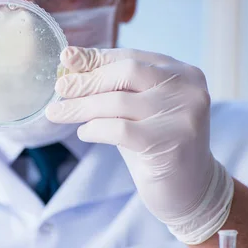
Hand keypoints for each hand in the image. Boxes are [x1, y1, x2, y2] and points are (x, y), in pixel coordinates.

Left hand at [46, 47, 233, 243]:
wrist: (191, 191)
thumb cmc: (157, 145)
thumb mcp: (135, 110)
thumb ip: (112, 88)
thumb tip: (70, 64)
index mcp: (181, 72)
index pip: (131, 56)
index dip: (96, 58)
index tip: (66, 58)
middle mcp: (187, 88)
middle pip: (126, 71)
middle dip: (87, 80)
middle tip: (59, 87)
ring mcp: (184, 114)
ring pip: (118, 102)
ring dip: (81, 107)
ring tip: (56, 113)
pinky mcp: (172, 142)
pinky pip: (120, 129)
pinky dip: (96, 129)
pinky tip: (84, 132)